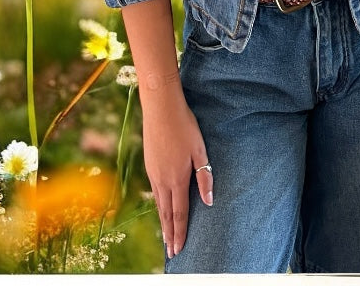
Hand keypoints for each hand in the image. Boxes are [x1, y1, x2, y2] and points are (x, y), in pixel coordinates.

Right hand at [141, 92, 213, 258]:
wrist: (160, 108)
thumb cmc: (184, 126)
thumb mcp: (200, 150)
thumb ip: (205, 177)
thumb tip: (209, 202)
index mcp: (177, 178)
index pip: (179, 213)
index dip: (181, 232)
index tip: (180, 249)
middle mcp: (162, 180)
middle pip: (166, 214)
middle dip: (169, 234)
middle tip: (172, 252)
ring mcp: (153, 173)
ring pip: (158, 204)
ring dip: (163, 222)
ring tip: (166, 236)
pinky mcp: (149, 165)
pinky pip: (155, 192)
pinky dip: (158, 206)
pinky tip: (161, 208)